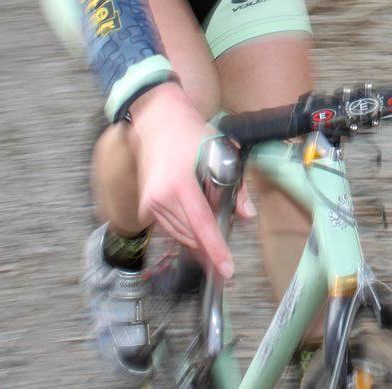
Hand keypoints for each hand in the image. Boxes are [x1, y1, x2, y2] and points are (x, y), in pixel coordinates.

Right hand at [127, 83, 254, 279]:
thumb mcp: (221, 152)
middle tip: (226, 245)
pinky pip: (171, 228)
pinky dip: (186, 230)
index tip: (226, 269)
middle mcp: (161, 197)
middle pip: (191, 235)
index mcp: (179, 183)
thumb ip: (236, 187)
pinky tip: (197, 226)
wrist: (156, 121)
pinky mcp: (146, 206)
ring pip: (180, 235)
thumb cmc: (189, 133)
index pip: (201, 225)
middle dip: (211, 243)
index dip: (215, 250)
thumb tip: (246, 215)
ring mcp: (150, 203)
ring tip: (214, 230)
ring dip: (198, 238)